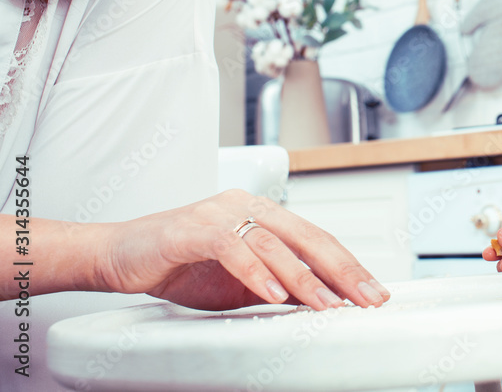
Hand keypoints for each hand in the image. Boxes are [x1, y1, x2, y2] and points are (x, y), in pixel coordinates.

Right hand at [96, 189, 390, 311]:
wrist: (118, 255)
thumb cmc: (179, 265)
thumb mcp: (240, 282)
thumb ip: (277, 285)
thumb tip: (322, 303)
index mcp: (263, 214)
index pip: (317, 240)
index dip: (348, 265)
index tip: (373, 291)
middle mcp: (248, 206)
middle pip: (307, 237)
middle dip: (343, 269)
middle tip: (368, 296)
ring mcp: (221, 213)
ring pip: (276, 243)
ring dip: (305, 278)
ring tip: (328, 304)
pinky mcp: (194, 229)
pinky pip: (234, 249)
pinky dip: (257, 273)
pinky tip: (275, 294)